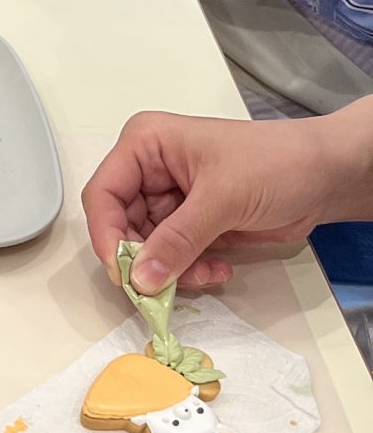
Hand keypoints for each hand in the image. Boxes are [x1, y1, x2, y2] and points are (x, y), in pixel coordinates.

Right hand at [80, 104, 372, 290]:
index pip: (103, 194)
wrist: (328, 175)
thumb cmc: (278, 163)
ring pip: (147, 250)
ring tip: (207, 273)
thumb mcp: (223, 198)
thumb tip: (140, 280)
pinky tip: (219, 268)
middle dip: (145, 260)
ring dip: (172, 271)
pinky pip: (172, 258)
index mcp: (146, 145)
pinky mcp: (191, 224)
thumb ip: (178, 240)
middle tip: (165, 287)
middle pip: (121, 227)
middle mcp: (150, 171)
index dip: (107, 235)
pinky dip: (190, 271)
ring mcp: (170, 200)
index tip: (124, 273)